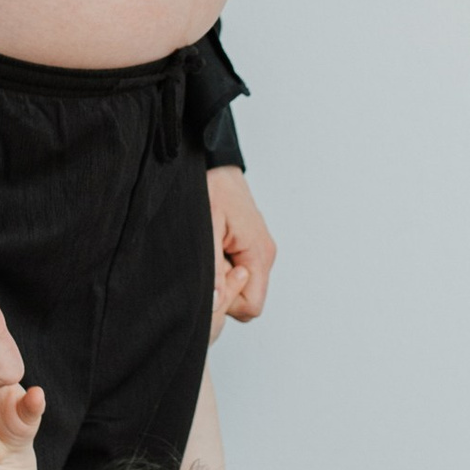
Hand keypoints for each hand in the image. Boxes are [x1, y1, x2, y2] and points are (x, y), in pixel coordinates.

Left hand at [209, 167, 275, 332]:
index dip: (227, 302)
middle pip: (246, 300)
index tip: (210, 281)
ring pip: (241, 287)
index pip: (251, 306)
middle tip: (205, 263)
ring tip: (208, 251)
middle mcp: (264, 254)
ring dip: (221, 278)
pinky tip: (212, 248)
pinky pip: (238, 272)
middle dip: (223, 291)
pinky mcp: (250, 246)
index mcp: (259, 253)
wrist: (213, 162)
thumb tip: (214, 302)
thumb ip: (212, 267)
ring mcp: (258, 250)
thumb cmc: (211, 187)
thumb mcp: (206, 228)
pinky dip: (222, 267)